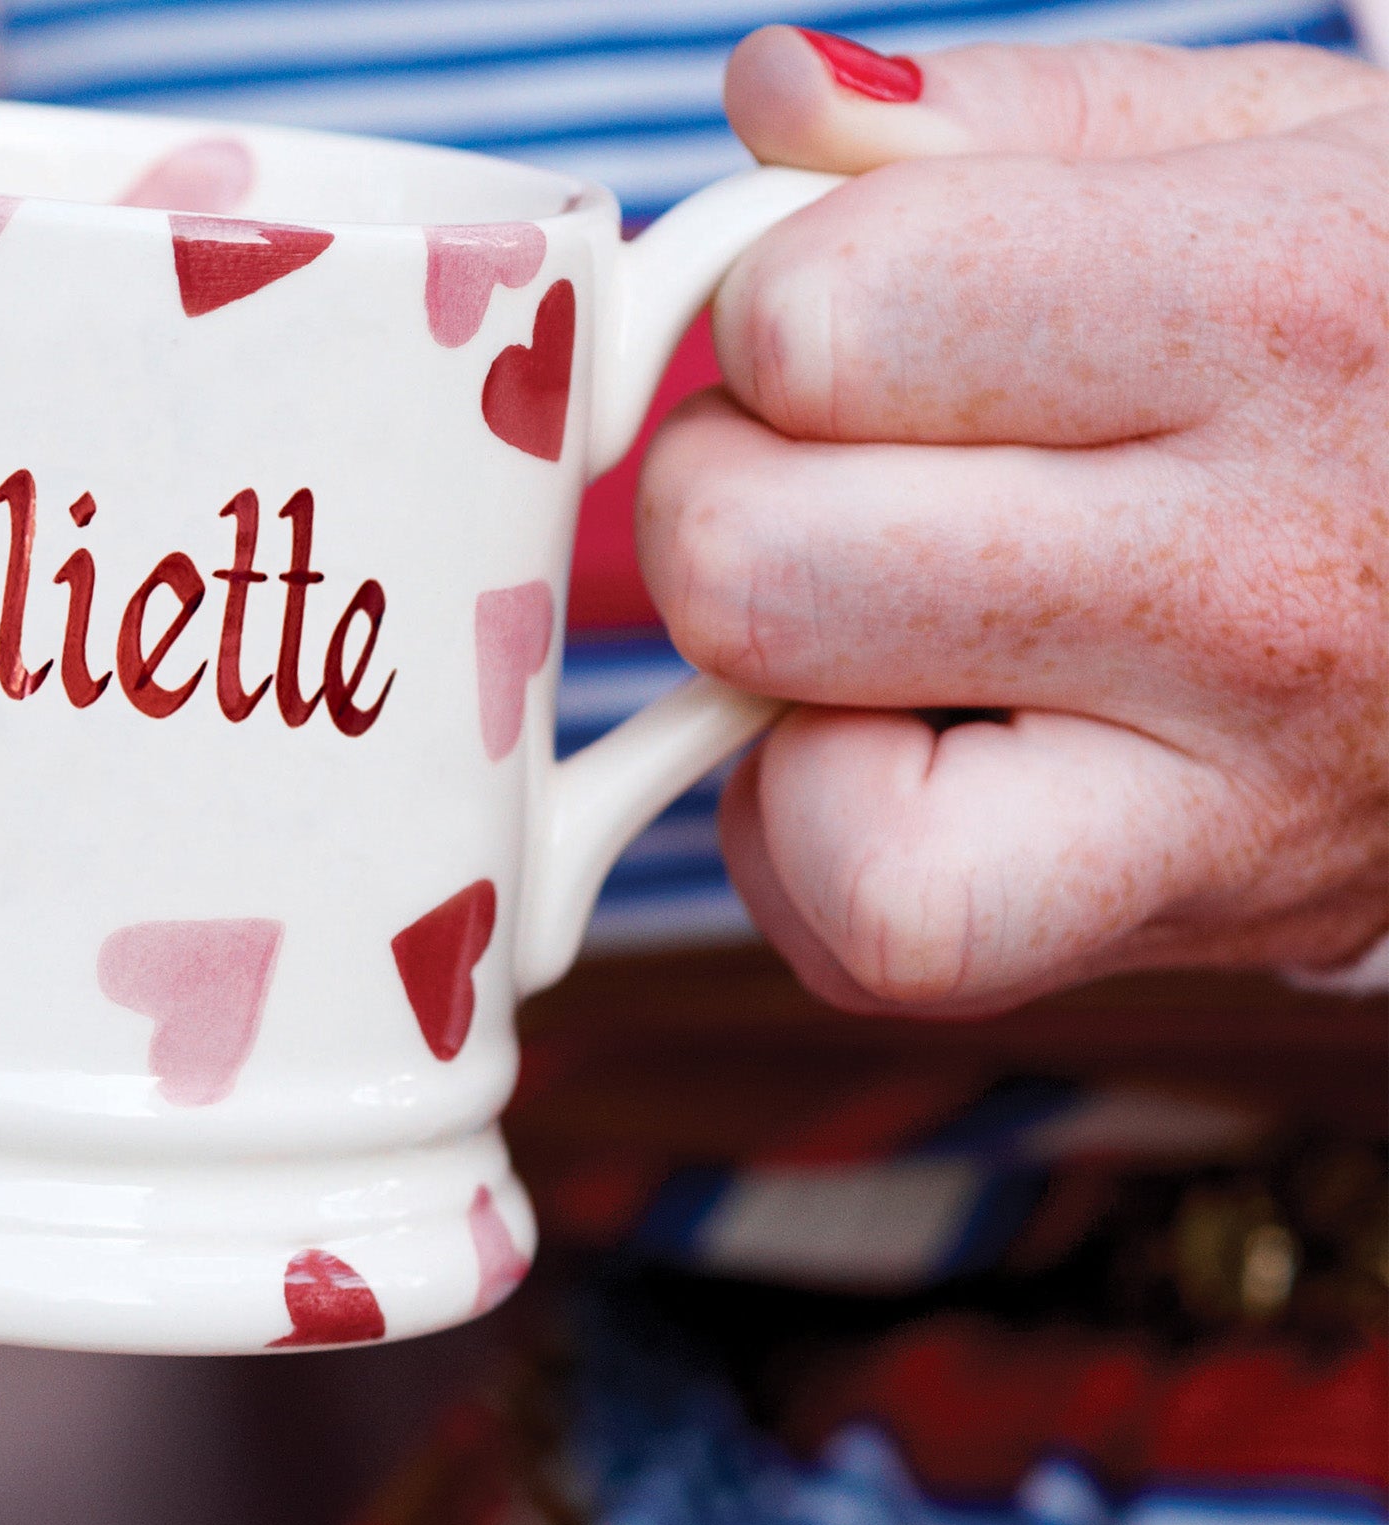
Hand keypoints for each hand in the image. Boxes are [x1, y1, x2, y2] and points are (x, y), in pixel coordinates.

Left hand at [639, 27, 1388, 1012]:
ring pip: (797, 794)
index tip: (845, 324)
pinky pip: (866, 937)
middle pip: (748, 567)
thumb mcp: (1275, 151)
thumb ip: (1003, 121)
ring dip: (772, 705)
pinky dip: (824, 844)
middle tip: (839, 480)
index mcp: (1281, 303)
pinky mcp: (1148, 936)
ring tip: (893, 625)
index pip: (822, 322)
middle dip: (728, 504)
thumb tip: (764, 102)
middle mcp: (1247, 570)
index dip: (772, 314)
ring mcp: (1212, 792)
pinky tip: (922, 749)